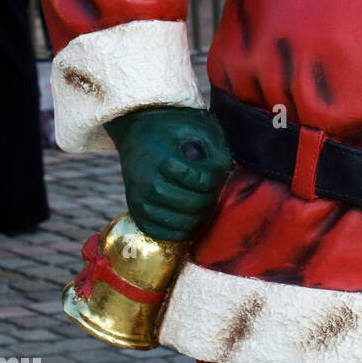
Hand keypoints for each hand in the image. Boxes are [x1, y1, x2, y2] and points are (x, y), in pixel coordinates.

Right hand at [105, 107, 231, 241]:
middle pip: (194, 205)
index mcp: (165, 161)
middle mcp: (149, 183)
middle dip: (210, 199)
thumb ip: (215, 153)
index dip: (217, 177)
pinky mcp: (136, 212)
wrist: (137, 130)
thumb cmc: (173, 129)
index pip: (204, 181)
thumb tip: (225, 177)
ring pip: (181, 223)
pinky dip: (180, 231)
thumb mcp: (198, 129)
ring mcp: (140, 201)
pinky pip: (162, 234)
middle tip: (213, 191)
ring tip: (204, 204)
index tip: (217, 170)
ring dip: (199, 217)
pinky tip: (190, 219)